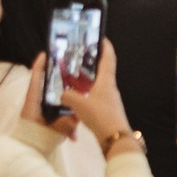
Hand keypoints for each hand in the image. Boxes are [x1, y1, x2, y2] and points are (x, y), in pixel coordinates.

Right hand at [54, 36, 135, 156]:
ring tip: (74, 76)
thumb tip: (62, 94)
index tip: (100, 37)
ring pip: (98, 84)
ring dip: (88, 79)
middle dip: (93, 62)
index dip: (105, 46)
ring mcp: (109, 99)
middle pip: (103, 70)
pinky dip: (87, 92)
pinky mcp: (106, 110)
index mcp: (107, 81)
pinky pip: (95, 96)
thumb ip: (67, 96)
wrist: (115, 138)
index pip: (108, 58)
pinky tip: (77, 97)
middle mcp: (110, 88)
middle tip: (81, 56)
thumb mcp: (79, 104)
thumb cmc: (100, 116)